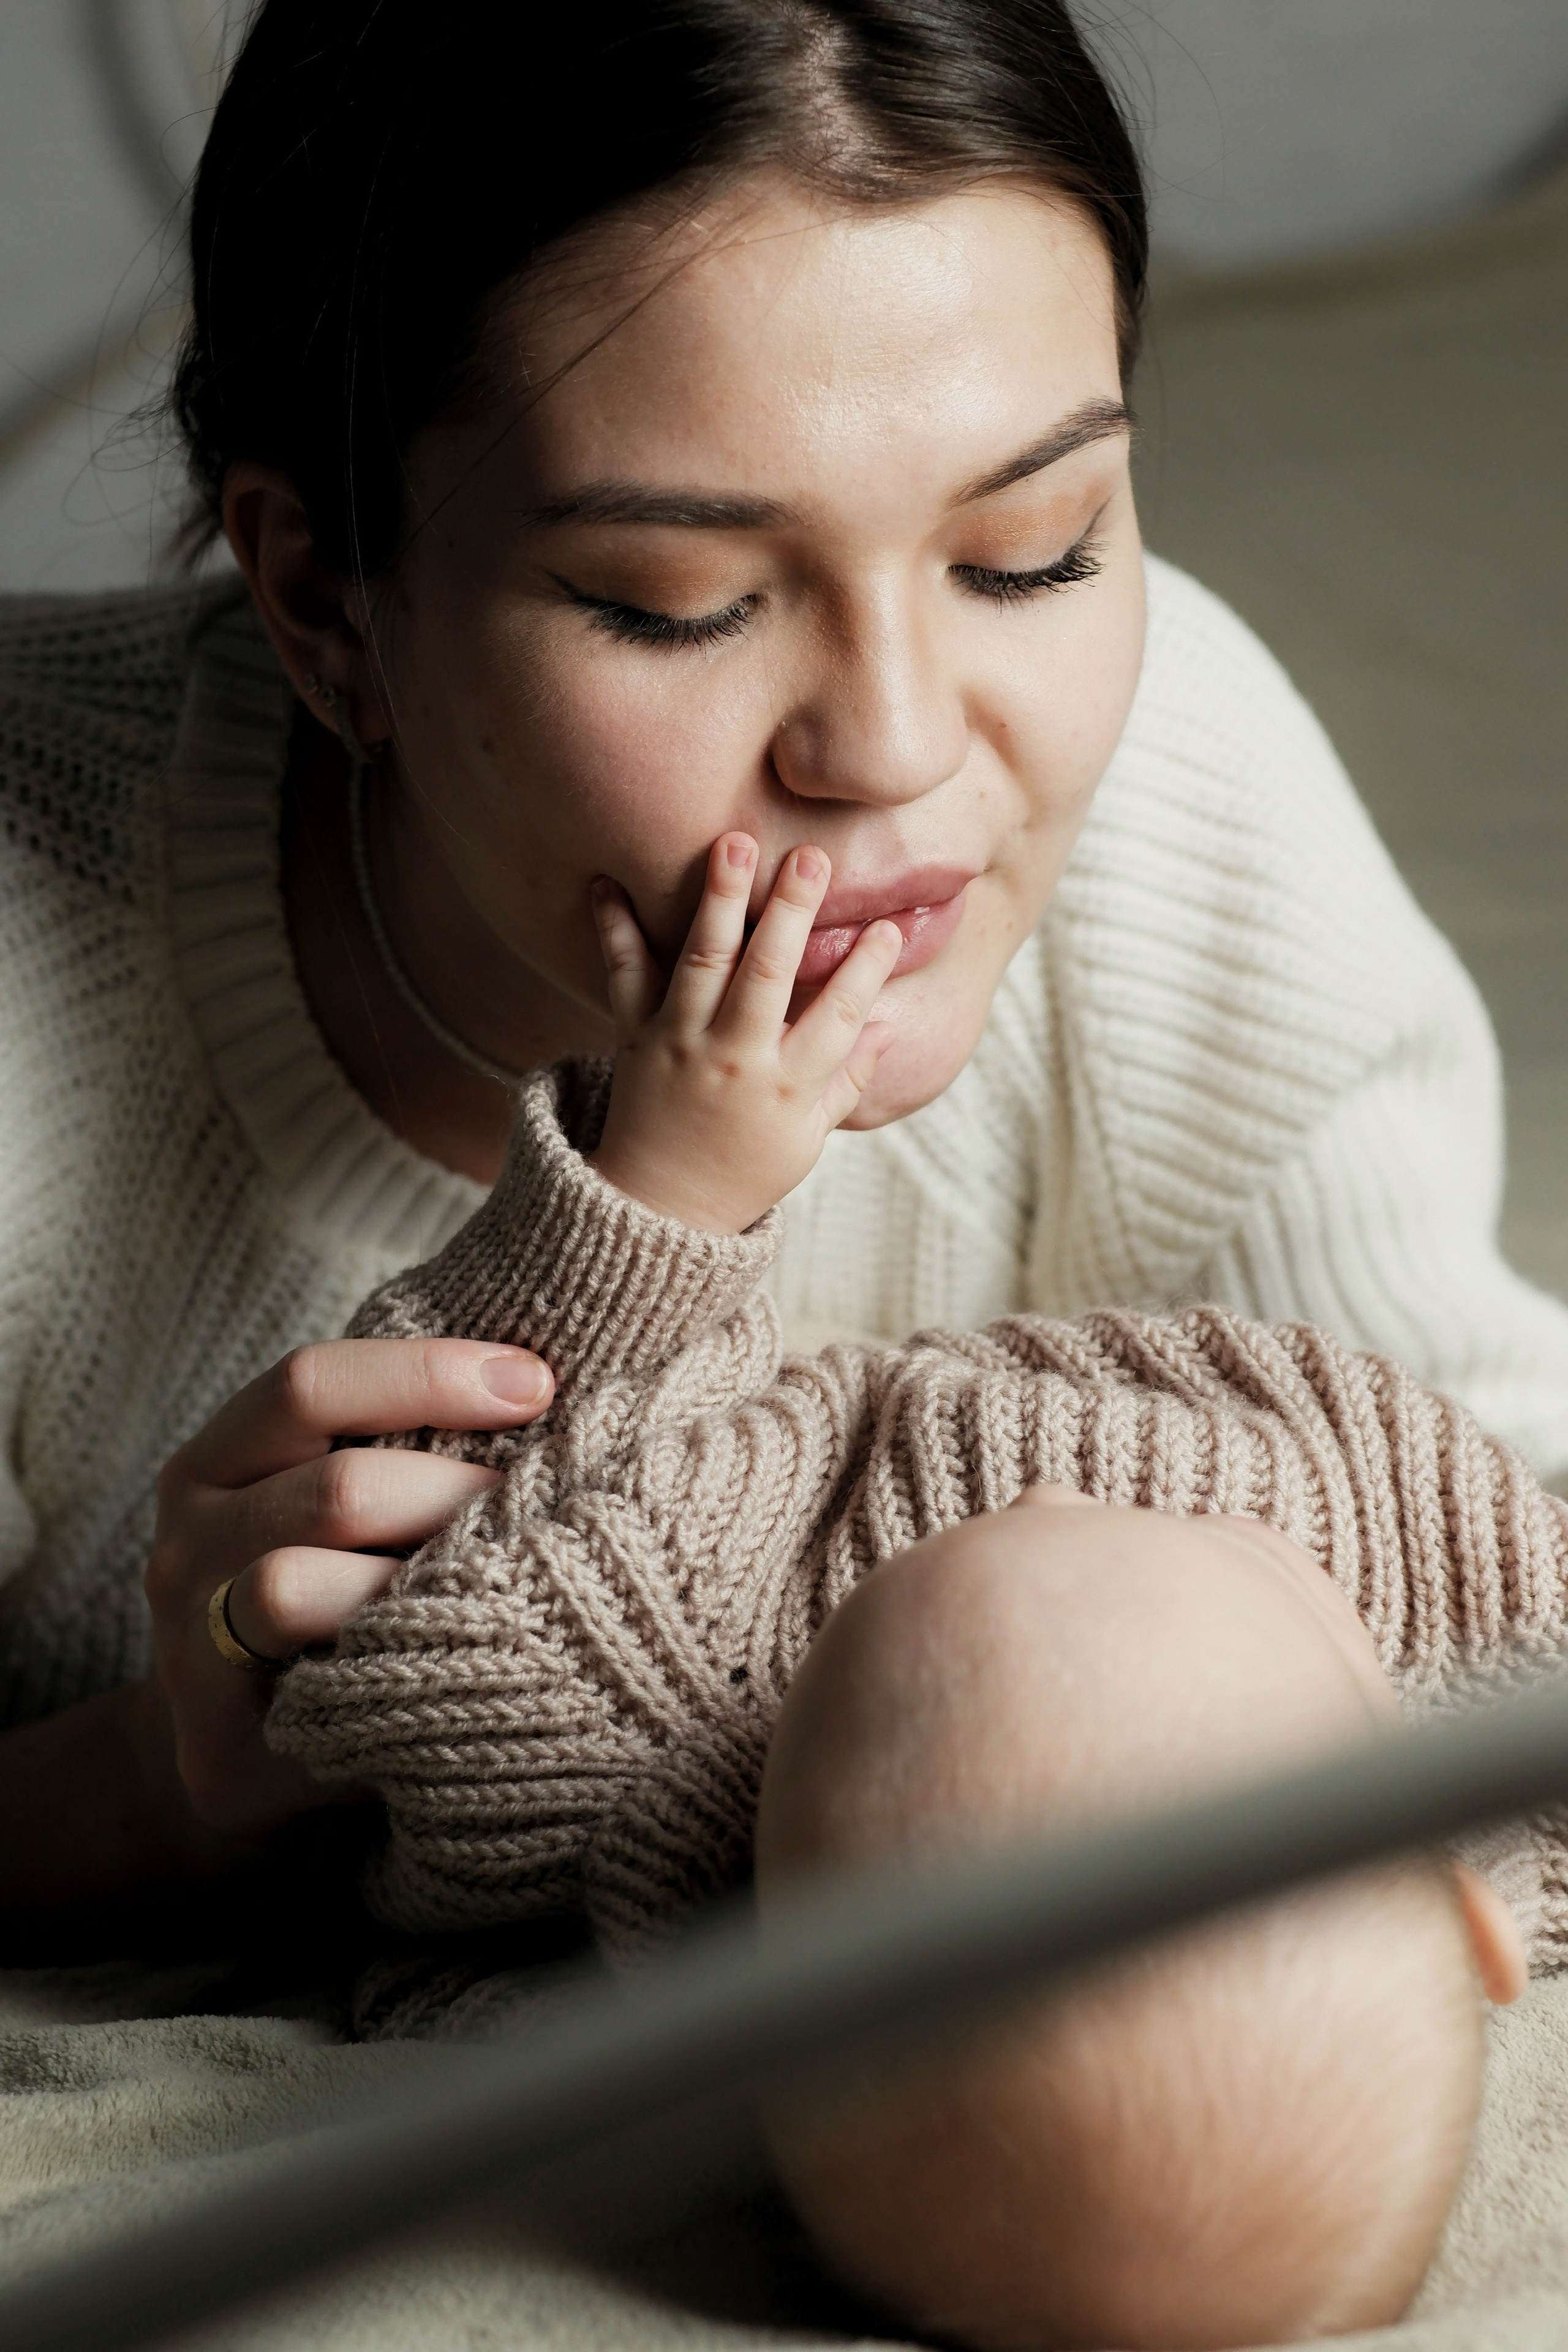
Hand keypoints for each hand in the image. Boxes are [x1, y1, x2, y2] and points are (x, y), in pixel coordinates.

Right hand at [143, 1337, 553, 1842]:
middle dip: (455, 1493)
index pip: (309, 1383)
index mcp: (212, 1461)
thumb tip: (535, 1376)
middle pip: (334, 1492)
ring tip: (510, 1576)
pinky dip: (401, 1660)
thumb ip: (394, 1441)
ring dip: (428, 1579)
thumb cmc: (332, 1588)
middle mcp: (184, 1542)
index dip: (427, 1372)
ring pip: (301, 1587)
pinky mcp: (213, 1739)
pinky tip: (470, 1651)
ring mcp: (186, 1644)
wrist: (242, 1741)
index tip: (535, 1384)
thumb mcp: (336, 1500)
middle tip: (542, 1506)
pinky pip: (314, 1688)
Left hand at [587, 834, 900, 1232]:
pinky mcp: (635, 1035)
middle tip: (811, 858)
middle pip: (768, 975)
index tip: (890, 926)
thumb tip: (884, 1026)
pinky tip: (605, 881)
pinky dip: (613, 929)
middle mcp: (734, 1058)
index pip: (836, 1016)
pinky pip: (623, 976)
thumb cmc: (745, 1170)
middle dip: (792, 912)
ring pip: (703, 962)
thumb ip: (846, 1082)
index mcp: (786, 1087)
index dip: (866, 971)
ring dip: (719, 900)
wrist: (659, 1208)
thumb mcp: (807, 1139)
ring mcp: (680, 1042)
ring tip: (733, 844)